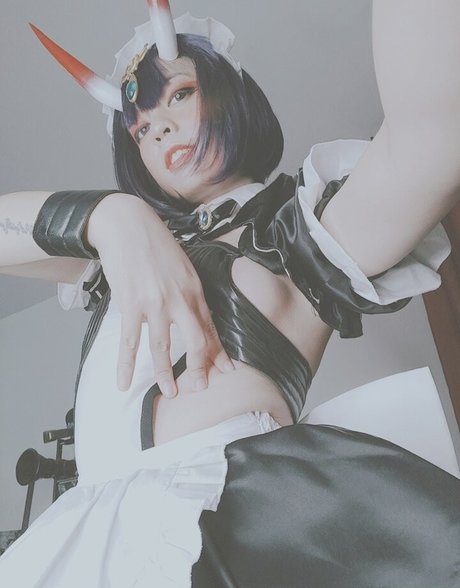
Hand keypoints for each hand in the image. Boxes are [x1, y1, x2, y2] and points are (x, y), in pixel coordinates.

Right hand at [86, 193, 233, 396]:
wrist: (127, 224)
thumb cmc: (155, 243)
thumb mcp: (183, 266)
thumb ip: (190, 292)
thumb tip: (195, 316)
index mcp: (195, 289)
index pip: (211, 328)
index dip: (219, 353)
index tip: (225, 371)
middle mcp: (179, 299)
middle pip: (197, 342)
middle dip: (201, 369)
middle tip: (200, 388)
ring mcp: (155, 304)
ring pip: (164, 348)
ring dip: (167, 374)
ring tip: (170, 393)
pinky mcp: (131, 304)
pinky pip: (130, 342)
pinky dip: (126, 365)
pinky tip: (124, 383)